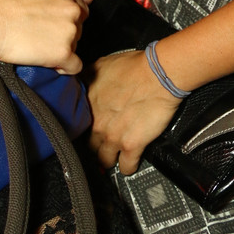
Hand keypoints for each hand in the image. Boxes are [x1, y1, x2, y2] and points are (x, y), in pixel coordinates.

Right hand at [0, 0, 88, 74]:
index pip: (78, 8)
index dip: (65, 18)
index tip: (52, 24)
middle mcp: (72, 10)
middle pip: (79, 27)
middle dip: (64, 33)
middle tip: (43, 37)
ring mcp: (69, 32)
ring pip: (75, 46)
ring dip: (62, 49)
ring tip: (41, 49)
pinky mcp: (63, 53)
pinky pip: (74, 66)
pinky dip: (65, 67)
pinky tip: (52, 65)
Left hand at [87, 49, 181, 170]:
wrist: (158, 74)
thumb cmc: (135, 67)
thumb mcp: (102, 65)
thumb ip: (88, 78)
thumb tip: (82, 83)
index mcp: (88, 104)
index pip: (76, 125)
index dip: (83, 129)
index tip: (88, 130)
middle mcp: (97, 122)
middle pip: (88, 146)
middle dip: (95, 146)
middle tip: (102, 144)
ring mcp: (113, 136)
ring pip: (104, 160)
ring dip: (110, 159)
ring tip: (115, 156)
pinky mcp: (132, 145)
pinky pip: (126, 168)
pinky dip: (128, 167)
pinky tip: (129, 163)